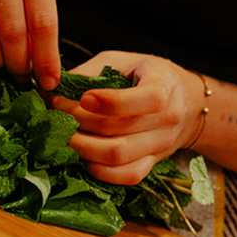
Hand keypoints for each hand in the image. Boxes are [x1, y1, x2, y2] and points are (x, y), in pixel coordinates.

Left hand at [49, 51, 206, 184]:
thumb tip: (52, 86)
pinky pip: (127, 176)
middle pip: (119, 130)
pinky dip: (99, 170)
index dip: (110, 101)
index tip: (82, 98)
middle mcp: (168, 119)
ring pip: (118, 156)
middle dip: (78, 123)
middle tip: (55, 115)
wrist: (184, 101)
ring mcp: (161, 144)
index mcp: (164, 85)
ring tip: (61, 135)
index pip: (147, 99)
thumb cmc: (144, 75)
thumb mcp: (121, 61)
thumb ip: (90, 72)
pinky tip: (81, 156)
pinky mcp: (152, 163)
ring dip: (82, 148)